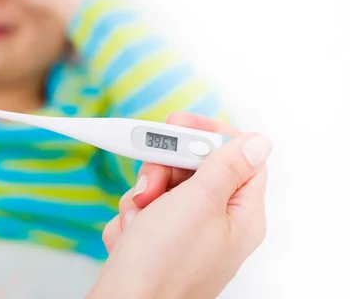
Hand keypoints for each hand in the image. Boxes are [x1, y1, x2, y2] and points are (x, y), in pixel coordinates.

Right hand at [88, 113, 271, 298]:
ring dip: (143, 196)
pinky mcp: (158, 242)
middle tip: (151, 181)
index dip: (211, 135)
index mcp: (240, 216)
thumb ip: (226, 167)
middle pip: (194, 169)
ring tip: (138, 219)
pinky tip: (131, 237)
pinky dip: (132, 217)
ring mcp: (185, 234)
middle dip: (164, 170)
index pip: (239, 159)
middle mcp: (215, 224)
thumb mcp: (198, 203)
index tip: (181, 123)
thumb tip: (257, 143)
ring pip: (163, 187)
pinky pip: (144, 210)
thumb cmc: (163, 265)